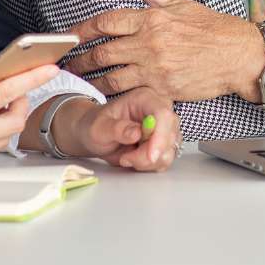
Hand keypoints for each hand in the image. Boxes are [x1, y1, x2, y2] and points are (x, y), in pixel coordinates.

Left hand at [55, 88, 180, 171]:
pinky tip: (134, 159)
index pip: (163, 114)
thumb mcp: (98, 128)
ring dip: (148, 162)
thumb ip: (117, 129)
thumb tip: (136, 133)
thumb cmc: (95, 126)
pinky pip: (165, 159)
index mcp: (144, 99)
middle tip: (125, 159)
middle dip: (149, 154)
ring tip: (126, 158)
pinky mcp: (163, 143)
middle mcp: (158, 110)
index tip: (150, 157)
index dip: (161, 136)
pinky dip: (150, 166)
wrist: (95, 135)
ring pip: (169, 150)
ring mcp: (163, 127)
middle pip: (170, 135)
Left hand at [62, 0, 264, 101]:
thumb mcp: (182, 2)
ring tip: (81, 81)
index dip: (83, 28)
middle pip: (102, 52)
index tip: (70, 34)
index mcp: (152, 18)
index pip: (106, 22)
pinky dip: (114, 96)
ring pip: (110, 78)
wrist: (239, 56)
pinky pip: (130, 94)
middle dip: (80, 59)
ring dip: (92, 80)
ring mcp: (154, 69)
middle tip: (68, 62)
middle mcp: (149, 43)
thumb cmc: (213, 29)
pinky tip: (105, 96)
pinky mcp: (162, 90)